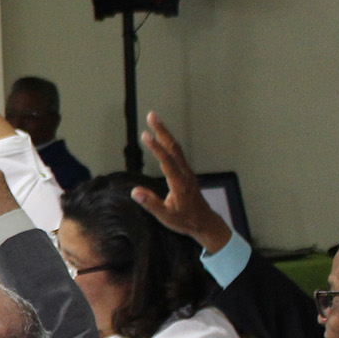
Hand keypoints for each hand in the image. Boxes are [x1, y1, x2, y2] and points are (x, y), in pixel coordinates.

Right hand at [132, 113, 233, 252]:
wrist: (204, 222)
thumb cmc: (184, 220)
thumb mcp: (165, 216)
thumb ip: (150, 203)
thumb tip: (134, 191)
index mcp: (179, 183)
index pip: (166, 161)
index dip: (156, 148)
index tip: (146, 135)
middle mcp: (185, 173)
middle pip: (173, 147)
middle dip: (162, 131)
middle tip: (151, 115)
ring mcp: (187, 172)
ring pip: (176, 148)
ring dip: (165, 134)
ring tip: (154, 121)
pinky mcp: (186, 173)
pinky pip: (177, 153)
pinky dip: (168, 142)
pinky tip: (163, 138)